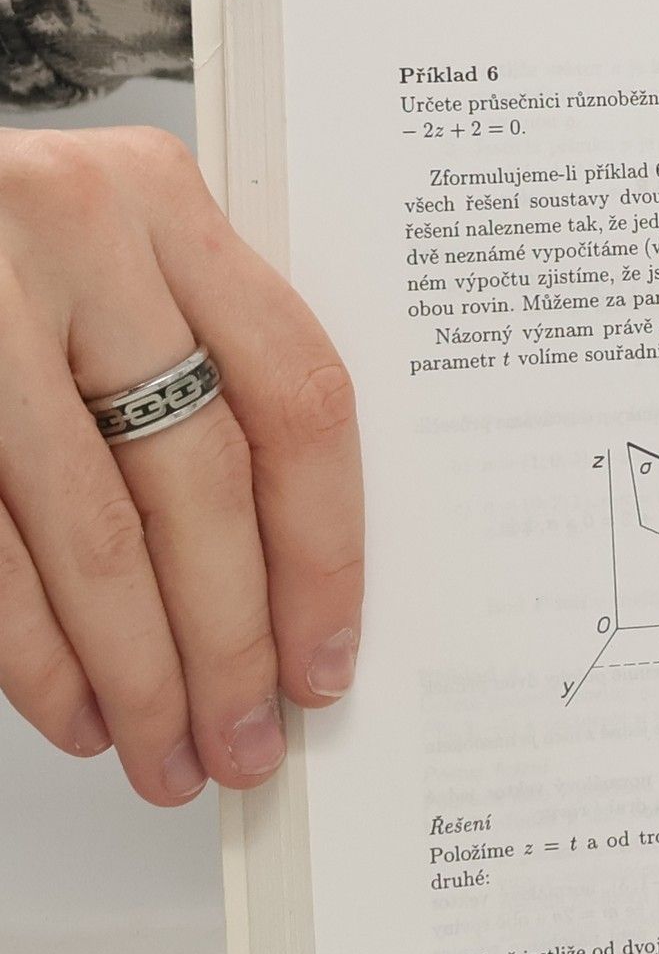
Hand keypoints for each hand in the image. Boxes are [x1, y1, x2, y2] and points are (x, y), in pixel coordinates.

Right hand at [0, 128, 362, 805]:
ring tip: (164, 752)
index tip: (327, 656)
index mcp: (162, 200)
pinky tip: (75, 710)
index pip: (297, 400)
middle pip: (201, 483)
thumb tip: (289, 582)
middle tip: (246, 741)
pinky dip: (36, 655)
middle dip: (231, 644)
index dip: (323, 552)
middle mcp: (70, 235)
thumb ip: (200, 361)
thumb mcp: (108, 257)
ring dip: (138, 674)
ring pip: (94, 534)